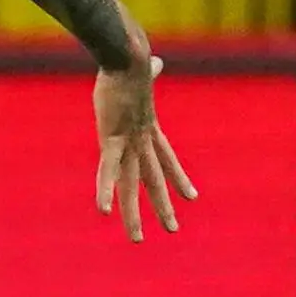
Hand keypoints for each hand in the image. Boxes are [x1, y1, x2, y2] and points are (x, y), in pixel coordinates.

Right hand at [95, 53, 197, 241]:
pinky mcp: (111, 139)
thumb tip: (154, 60)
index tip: (192, 197)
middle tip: (173, 230)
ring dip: (133, 214)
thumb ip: (148, 71)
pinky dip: (104, 190)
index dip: (179, 178)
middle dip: (162, 206)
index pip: (168, 159)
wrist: (128, 56)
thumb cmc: (130, 61)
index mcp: (149, 128)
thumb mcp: (141, 72)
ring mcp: (128, 142)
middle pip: (154, 180)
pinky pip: (107, 170)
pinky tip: (103, 211)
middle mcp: (142, 141)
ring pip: (131, 186)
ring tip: (136, 240)